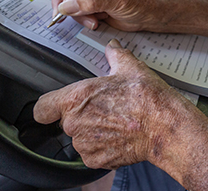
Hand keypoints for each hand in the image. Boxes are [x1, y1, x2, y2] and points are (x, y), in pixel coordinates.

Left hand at [33, 40, 192, 169]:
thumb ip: (115, 54)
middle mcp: (75, 124)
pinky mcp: (96, 161)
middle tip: (103, 107)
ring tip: (115, 121)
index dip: (49, 106)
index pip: (43, 108)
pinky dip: (102, 146)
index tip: (56, 105)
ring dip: (91, 131)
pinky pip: (91, 153)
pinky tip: (119, 135)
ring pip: (79, 137)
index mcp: (77, 98)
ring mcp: (85, 145)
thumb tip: (112, 46)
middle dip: (81, 114)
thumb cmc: (147, 98)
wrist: (164, 127)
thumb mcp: (130, 67)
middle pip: (66, 121)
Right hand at [51, 0, 167, 30]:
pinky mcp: (91, 0)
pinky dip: (80, 17)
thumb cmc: (145, 1)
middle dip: (68, 0)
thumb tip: (67, 5)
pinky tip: (94, 21)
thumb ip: (92, 0)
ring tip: (92, 20)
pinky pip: (75, 7)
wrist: (154, 15)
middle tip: (68, 15)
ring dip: (75, 12)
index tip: (70, 3)